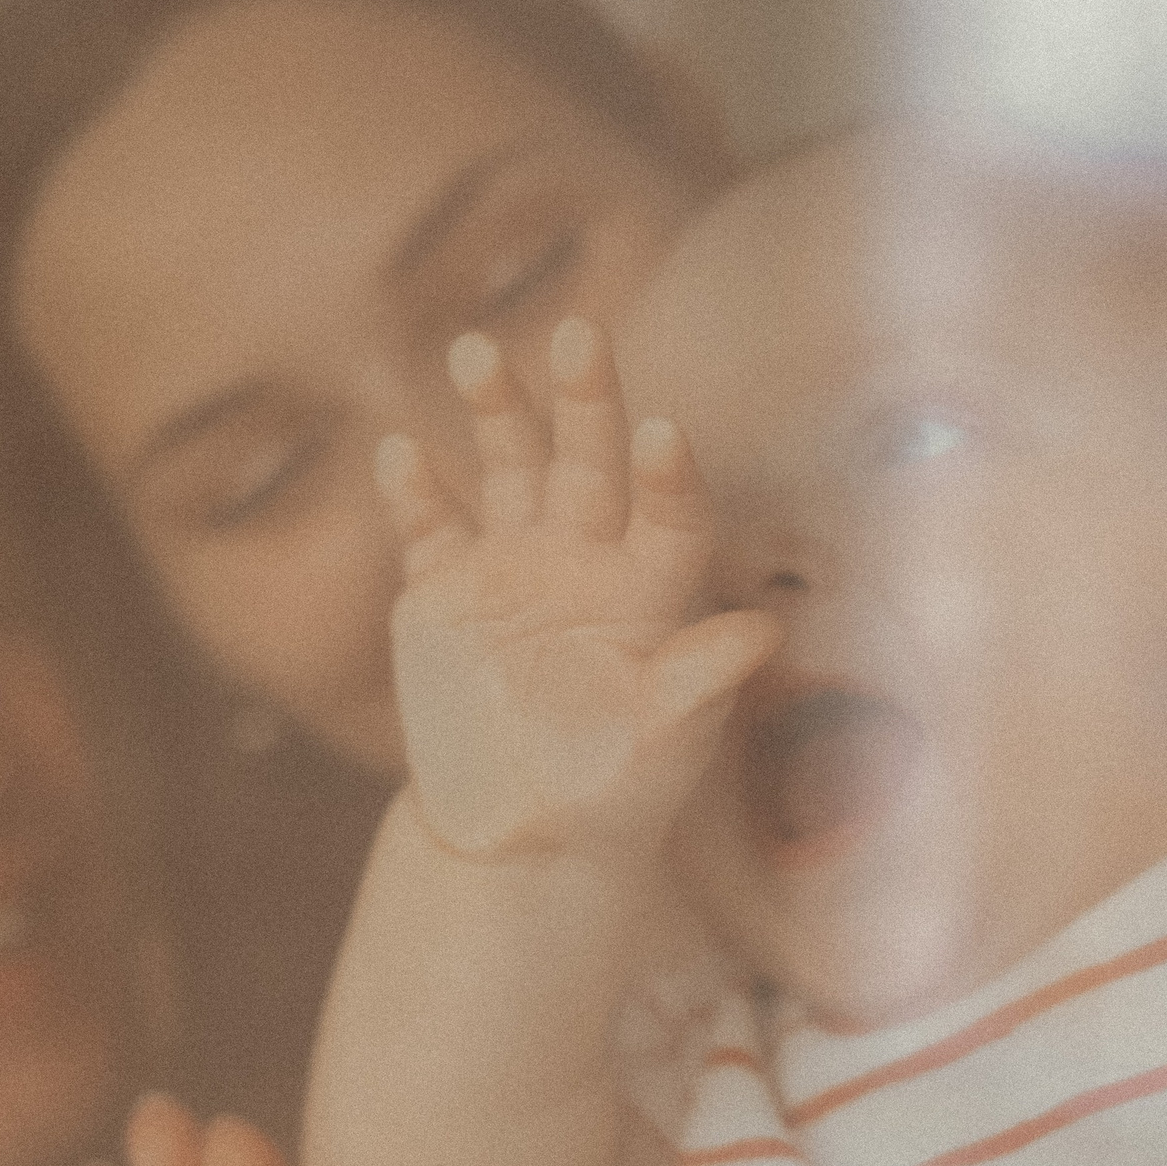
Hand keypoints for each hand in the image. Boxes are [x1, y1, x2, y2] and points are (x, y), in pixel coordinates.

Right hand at [377, 317, 778, 861]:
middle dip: (585, 398)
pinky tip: (402, 452)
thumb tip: (763, 631)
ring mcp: (510, 566)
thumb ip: (701, 684)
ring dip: (495, 411)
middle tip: (583, 331)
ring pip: (507, 469)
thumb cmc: (611, 796)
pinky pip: (428, 527)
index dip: (669, 477)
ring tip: (477, 352)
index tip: (664, 434)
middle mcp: (584, 559)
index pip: (670, 516)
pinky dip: (414, 491)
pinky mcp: (443, 591)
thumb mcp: (663, 748)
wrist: (515, 834)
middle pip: (588, 461)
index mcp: (648, 590)